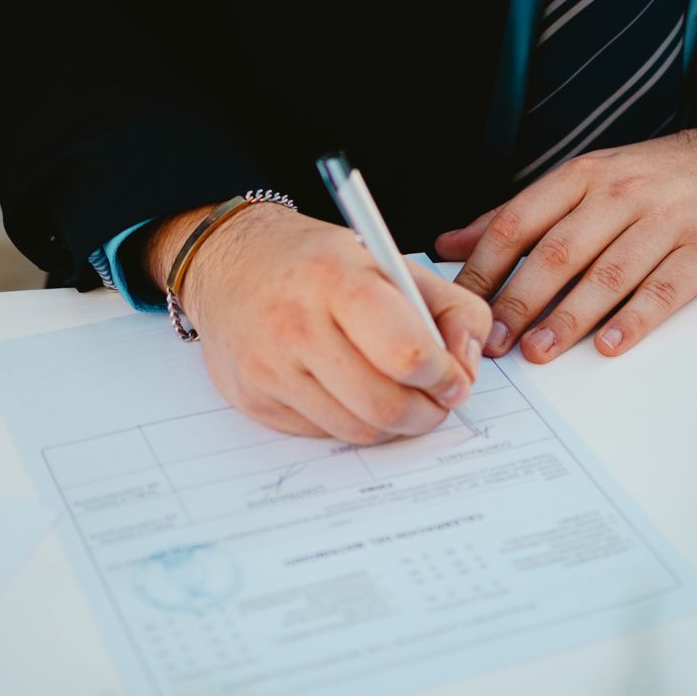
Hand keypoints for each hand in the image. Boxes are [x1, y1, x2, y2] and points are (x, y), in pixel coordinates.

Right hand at [143, 203, 491, 443]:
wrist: (229, 262)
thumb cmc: (319, 263)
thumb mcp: (390, 262)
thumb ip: (450, 306)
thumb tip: (467, 365)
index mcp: (336, 279)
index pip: (406, 353)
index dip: (444, 376)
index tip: (455, 377)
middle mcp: (295, 324)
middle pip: (385, 405)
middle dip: (427, 413)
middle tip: (437, 402)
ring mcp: (269, 367)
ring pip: (358, 429)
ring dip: (394, 425)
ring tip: (401, 398)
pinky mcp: (254, 400)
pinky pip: (324, 433)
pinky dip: (352, 422)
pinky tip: (351, 392)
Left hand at [435, 126, 696, 362]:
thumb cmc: (647, 180)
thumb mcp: (581, 183)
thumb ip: (517, 217)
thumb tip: (449, 246)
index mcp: (581, 178)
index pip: (519, 222)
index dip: (485, 267)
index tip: (462, 307)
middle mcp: (620, 195)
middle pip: (559, 251)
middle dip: (521, 300)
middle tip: (494, 341)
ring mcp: (665, 221)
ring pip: (608, 273)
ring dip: (569, 317)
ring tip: (539, 351)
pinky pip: (665, 289)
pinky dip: (635, 319)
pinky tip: (608, 343)